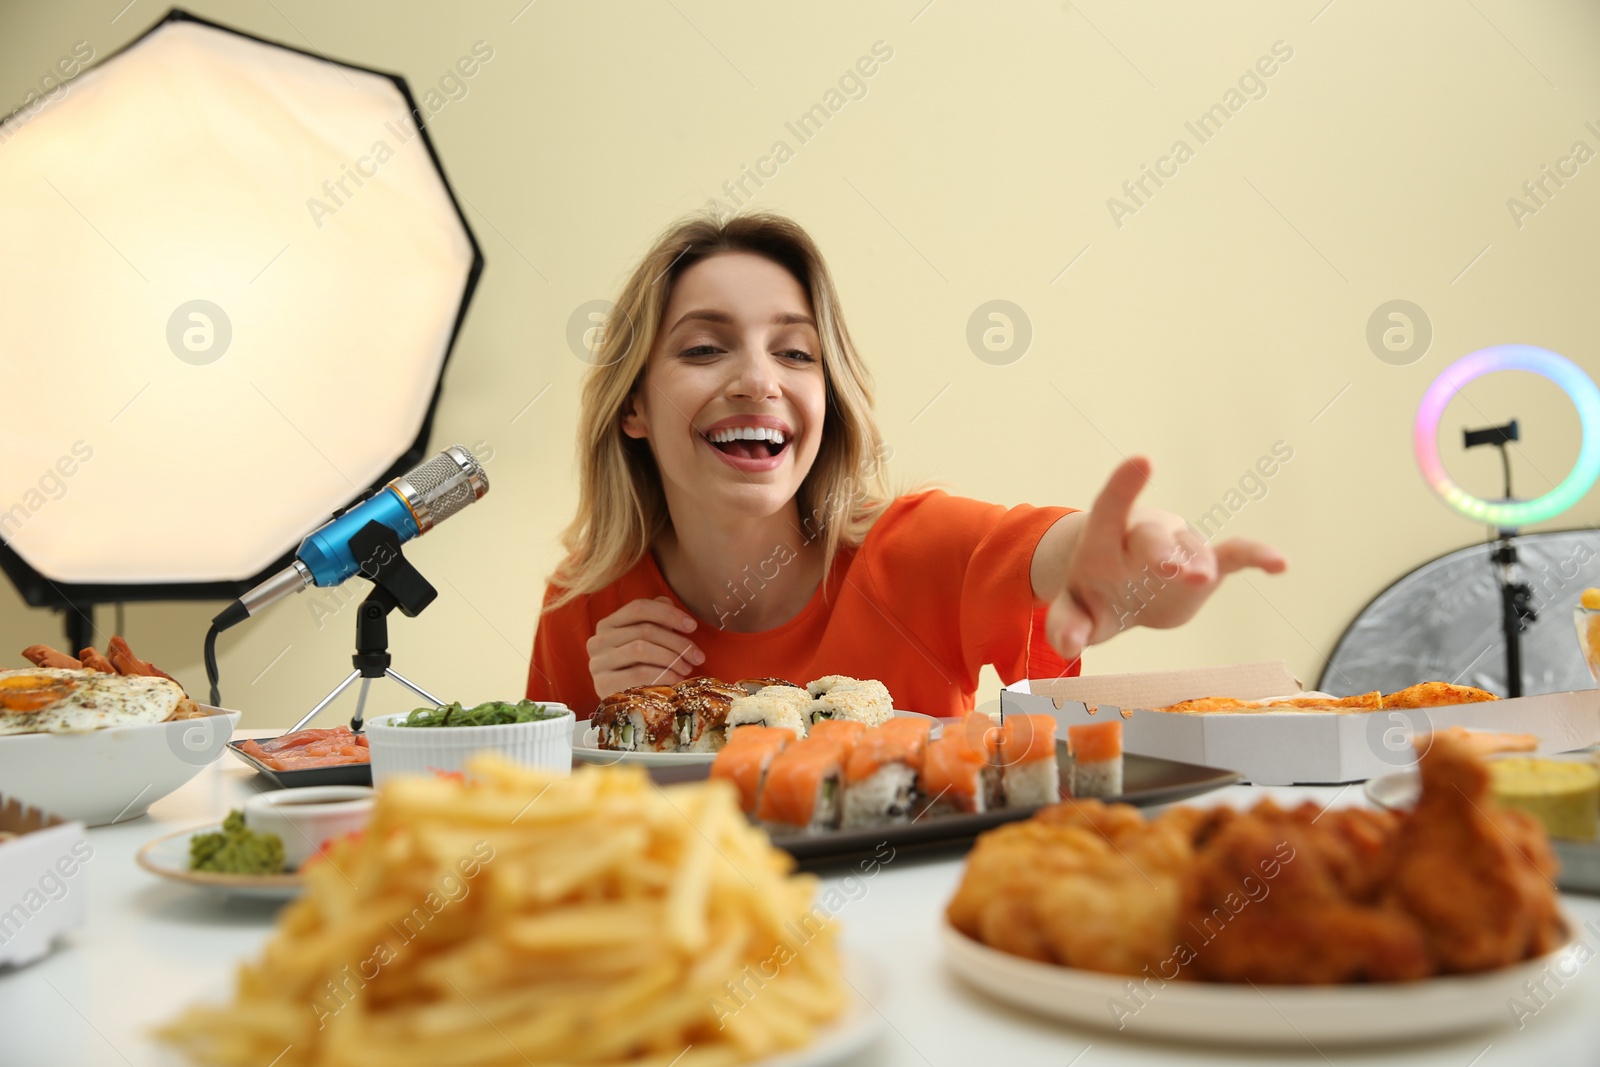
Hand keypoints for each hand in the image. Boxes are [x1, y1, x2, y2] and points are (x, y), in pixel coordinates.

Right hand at [587, 596, 704, 699]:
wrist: (626, 707)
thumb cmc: (640, 669)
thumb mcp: (648, 642)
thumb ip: (655, 619)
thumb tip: (667, 602)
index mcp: (608, 624)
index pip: (639, 608)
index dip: (668, 614)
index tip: (692, 626)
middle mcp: (598, 640)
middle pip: (644, 630)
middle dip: (677, 641)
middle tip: (697, 655)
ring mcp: (597, 662)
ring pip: (641, 649)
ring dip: (671, 657)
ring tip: (687, 667)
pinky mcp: (602, 684)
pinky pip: (638, 673)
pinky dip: (663, 674)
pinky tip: (676, 679)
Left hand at [1044, 457, 1286, 663]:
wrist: (1118, 593)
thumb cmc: (1091, 595)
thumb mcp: (1073, 612)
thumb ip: (1067, 625)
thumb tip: (1068, 644)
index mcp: (1103, 542)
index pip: (1111, 507)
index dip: (1124, 486)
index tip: (1142, 461)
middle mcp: (1144, 536)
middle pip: (1152, 536)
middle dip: (1162, 549)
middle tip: (1169, 568)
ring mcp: (1178, 548)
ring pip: (1191, 550)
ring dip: (1197, 564)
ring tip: (1201, 579)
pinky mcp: (1207, 567)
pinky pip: (1234, 555)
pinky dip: (1256, 557)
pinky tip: (1279, 564)